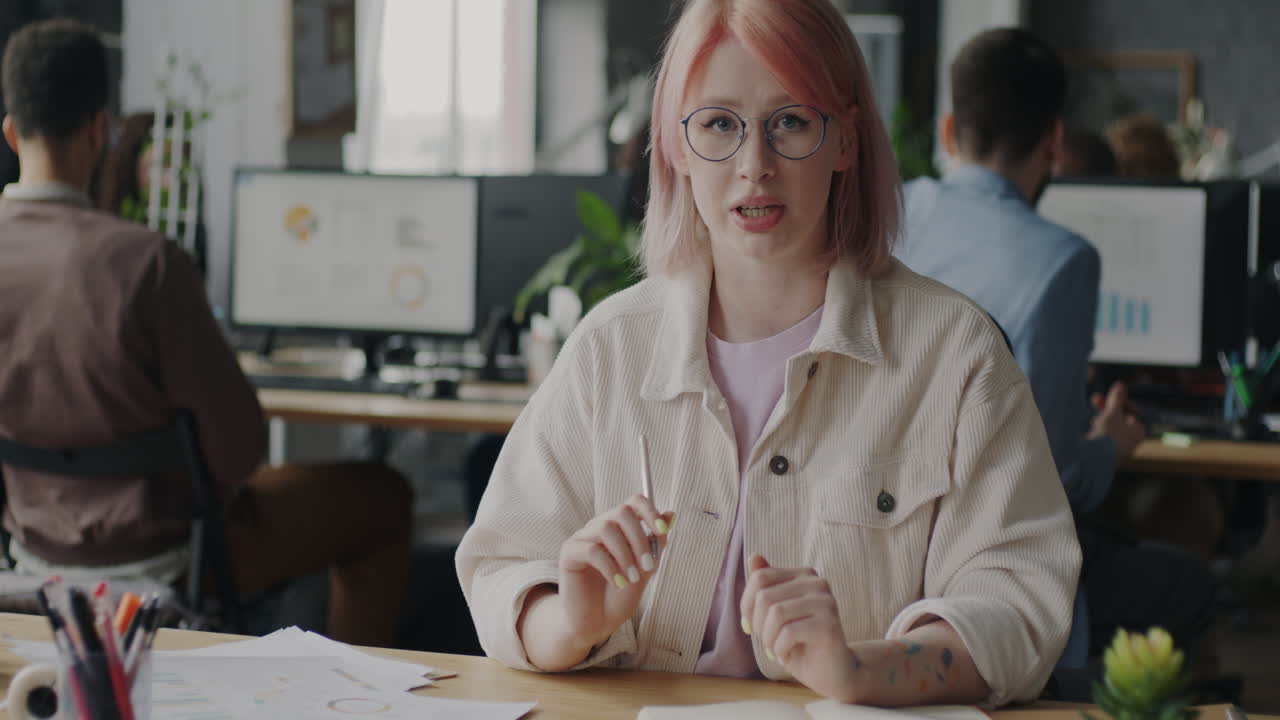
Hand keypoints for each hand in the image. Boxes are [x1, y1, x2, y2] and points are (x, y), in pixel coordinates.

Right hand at [557, 495, 672, 649]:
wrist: (597, 624)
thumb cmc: (619, 596)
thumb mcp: (645, 569)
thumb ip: (655, 543)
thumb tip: (671, 514)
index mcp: (619, 527)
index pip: (634, 501)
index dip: (650, 511)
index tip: (662, 532)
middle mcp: (599, 527)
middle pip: (621, 512)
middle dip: (639, 539)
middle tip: (648, 566)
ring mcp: (582, 538)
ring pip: (606, 528)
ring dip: (625, 555)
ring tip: (632, 579)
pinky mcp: (569, 554)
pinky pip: (591, 550)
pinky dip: (610, 567)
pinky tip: (618, 582)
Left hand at [741, 555, 861, 702]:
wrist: (831, 673)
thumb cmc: (799, 643)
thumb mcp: (774, 615)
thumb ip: (765, 586)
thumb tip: (754, 556)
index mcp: (804, 575)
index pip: (760, 578)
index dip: (747, 605)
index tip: (751, 626)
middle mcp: (817, 583)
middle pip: (765, 596)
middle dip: (758, 625)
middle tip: (768, 641)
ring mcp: (826, 602)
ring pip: (776, 613)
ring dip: (768, 638)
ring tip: (776, 648)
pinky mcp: (829, 624)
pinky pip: (788, 632)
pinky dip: (779, 648)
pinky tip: (786, 654)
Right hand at [1087, 381, 1145, 458]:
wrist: (1095, 460)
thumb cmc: (1108, 435)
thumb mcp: (1112, 412)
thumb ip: (1116, 399)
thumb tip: (1120, 384)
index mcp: (1139, 431)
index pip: (1132, 410)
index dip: (1121, 401)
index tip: (1110, 394)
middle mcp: (1132, 440)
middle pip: (1121, 418)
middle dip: (1107, 408)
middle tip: (1094, 399)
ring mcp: (1120, 447)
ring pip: (1112, 426)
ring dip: (1102, 418)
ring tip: (1093, 419)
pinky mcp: (1109, 453)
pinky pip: (1105, 436)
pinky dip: (1099, 429)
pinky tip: (1092, 429)